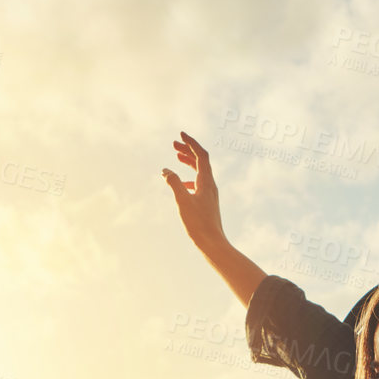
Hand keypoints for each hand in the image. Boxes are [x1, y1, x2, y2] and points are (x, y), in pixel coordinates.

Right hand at [161, 131, 227, 252]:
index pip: (201, 155)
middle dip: (188, 150)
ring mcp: (210, 193)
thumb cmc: (198, 223)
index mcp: (206, 181)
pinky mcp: (207, 202)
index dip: (191, 143)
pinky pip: (198, 183)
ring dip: (188, 161)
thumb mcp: (182, 201)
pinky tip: (180, 182)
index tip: (181, 134)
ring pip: (200, 171)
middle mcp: (210, 185)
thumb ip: (174, 183)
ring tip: (176, 155)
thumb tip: (165, 170)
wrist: (212, 243)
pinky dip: (188, 176)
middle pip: (201, 161)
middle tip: (174, 143)